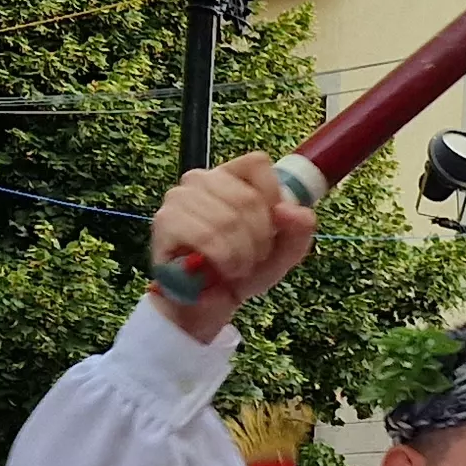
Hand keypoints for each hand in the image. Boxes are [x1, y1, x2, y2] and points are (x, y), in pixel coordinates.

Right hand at [146, 153, 321, 340]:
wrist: (209, 302)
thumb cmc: (244, 267)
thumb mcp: (284, 251)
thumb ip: (300, 229)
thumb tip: (290, 210)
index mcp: (231, 176)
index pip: (257, 163)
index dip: (274, 198)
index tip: (273, 228)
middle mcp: (201, 180)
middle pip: (247, 197)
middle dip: (260, 238)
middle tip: (253, 256)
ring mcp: (179, 198)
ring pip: (228, 219)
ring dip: (241, 254)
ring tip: (236, 266)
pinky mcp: (165, 222)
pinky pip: (206, 237)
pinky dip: (223, 260)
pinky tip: (221, 269)